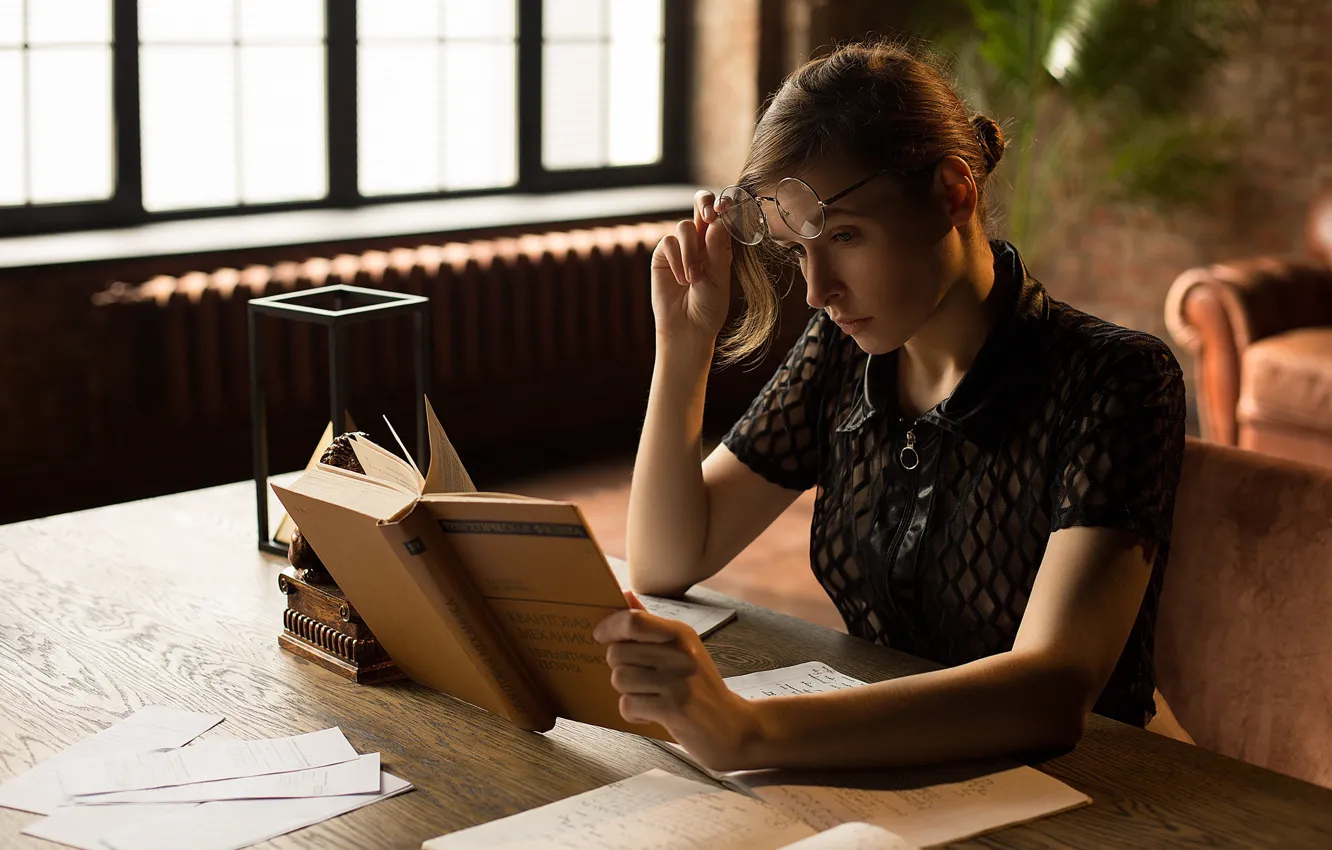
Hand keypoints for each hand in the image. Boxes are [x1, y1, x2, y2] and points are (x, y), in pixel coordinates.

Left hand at [594, 591, 760, 771]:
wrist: (732, 727)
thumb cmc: (700, 687)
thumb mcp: (681, 649)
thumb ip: (650, 624)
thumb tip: (624, 594)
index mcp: (680, 633)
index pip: (633, 620)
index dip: (609, 627)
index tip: (600, 635)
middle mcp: (680, 653)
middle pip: (617, 652)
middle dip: (619, 668)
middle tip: (637, 679)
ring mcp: (678, 681)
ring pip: (619, 679)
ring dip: (627, 692)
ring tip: (647, 697)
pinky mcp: (674, 709)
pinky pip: (628, 705)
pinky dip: (634, 713)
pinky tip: (651, 713)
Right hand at [649, 190, 734, 347]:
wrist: (688, 327)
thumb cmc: (709, 305)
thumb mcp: (719, 277)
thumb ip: (718, 249)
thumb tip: (719, 221)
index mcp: (719, 243)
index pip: (721, 214)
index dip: (723, 206)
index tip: (725, 210)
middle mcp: (700, 240)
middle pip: (700, 204)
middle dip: (704, 204)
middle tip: (709, 218)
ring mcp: (680, 246)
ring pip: (684, 226)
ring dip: (690, 252)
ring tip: (693, 278)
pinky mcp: (663, 254)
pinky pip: (669, 242)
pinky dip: (677, 261)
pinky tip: (681, 280)